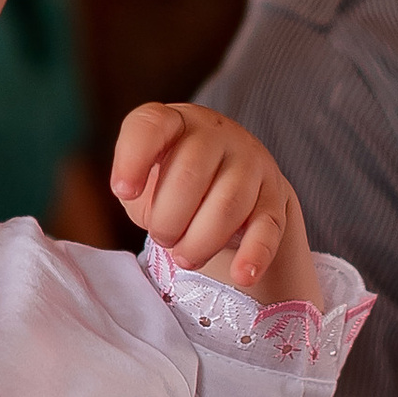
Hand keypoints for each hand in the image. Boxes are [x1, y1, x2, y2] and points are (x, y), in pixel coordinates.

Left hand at [110, 101, 319, 303]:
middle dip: (168, 219)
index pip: (151, 126)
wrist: (231, 178)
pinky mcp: (274, 198)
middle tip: (163, 237)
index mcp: (175, 122)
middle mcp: (216, 134)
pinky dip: (254, 254)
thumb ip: (132, 185)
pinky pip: (267, 228)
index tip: (124, 190)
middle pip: (190, 175)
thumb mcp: (144, 177)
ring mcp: (251, 163)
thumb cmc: (172, 180)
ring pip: (227, 205)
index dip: (133, 159)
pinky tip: (241, 274)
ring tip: (186, 257)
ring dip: (199, 242)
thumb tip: (132, 194)